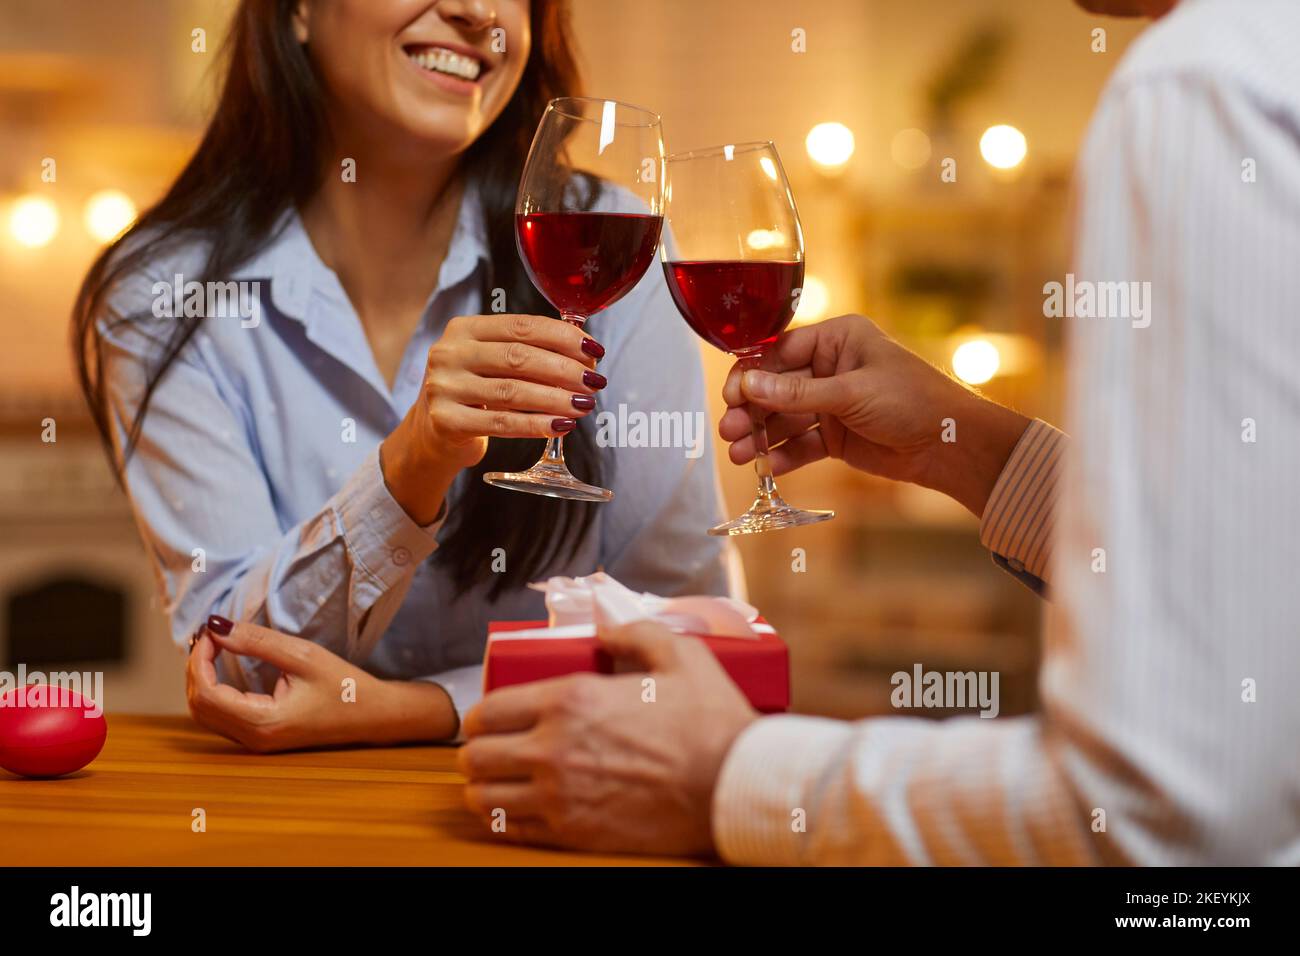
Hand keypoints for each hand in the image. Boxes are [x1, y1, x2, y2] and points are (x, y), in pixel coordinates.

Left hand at [186, 619, 456, 751]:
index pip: (206, 693)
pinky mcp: (260, 737)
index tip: (211, 632)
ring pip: (206, 713)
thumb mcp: (302, 655)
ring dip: (202, 679)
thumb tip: (215, 627)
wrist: (374, 715)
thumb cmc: (345, 685)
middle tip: (210, 636)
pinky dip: (214, 690)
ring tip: (213, 647)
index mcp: (263, 722)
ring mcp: (256, 742)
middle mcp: (253, 738)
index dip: (199, 659)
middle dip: (196, 668)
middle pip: (199, 706)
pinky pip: (221, 716)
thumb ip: (256, 642)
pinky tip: (222, 667)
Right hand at [381, 313, 606, 522]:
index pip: (521, 326)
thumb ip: (528, 352)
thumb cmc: (475, 391)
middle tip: (594, 382)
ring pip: (512, 391)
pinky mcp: (447, 421)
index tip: (593, 349)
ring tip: (584, 405)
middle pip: (519, 357)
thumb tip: (586, 356)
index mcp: (464, 329)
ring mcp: (444, 387)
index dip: (562, 337)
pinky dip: (536, 425)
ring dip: (556, 399)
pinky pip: (502, 423)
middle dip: (564, 370)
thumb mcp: (492, 362)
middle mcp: (450, 353)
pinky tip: (561, 426)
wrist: (433, 433)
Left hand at [458, 620, 756, 856]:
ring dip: (484, 786)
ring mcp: (559, 795)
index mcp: (570, 699)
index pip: (487, 709)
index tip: (489, 718)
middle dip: (476, 749)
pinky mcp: (573, 833)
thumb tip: (604, 630)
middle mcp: (553, 748)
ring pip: (484, 796)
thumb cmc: (711, 721)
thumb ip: (634, 633)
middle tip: (490, 748)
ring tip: (497, 781)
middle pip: (475, 755)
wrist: (733, 785)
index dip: (480, 714)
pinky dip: (503, 819)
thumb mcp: (679, 654)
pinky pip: (511, 830)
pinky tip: (515, 808)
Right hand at [719, 314, 1030, 516]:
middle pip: (777, 387)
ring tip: (739, 454)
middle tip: (731, 430)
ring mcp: (832, 403)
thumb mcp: (851, 393)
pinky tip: (766, 466)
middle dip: (752, 410)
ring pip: (785, 418)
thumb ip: (798, 393)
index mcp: (838, 340)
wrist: (950, 445)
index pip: (781, 351)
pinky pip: (802, 443)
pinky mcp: (837, 436)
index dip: (752, 374)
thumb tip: (748, 386)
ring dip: (762, 435)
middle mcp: (831, 368)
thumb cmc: (913, 401)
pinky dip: (784, 455)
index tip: (731, 395)